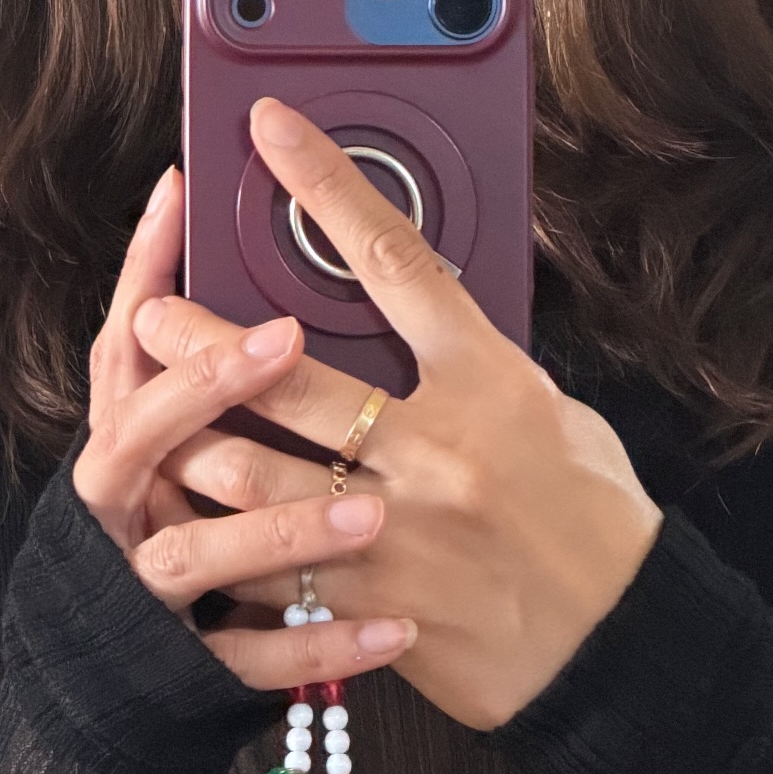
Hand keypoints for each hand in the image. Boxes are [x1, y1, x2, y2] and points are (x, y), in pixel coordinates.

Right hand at [71, 161, 419, 690]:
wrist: (116, 679)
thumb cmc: (170, 524)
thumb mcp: (173, 445)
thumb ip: (210, 379)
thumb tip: (276, 282)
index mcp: (122, 439)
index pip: (120, 342)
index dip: (141, 265)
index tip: (181, 191)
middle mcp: (122, 505)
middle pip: (145, 435)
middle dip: (210, 385)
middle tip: (285, 339)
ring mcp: (150, 591)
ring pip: (200, 554)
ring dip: (286, 529)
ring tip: (372, 512)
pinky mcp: (188, 669)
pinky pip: (253, 659)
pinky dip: (324, 648)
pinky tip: (395, 632)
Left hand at [136, 99, 662, 731]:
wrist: (621, 644)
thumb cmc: (588, 509)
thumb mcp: (545, 403)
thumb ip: (471, 357)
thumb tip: (406, 309)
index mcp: (485, 377)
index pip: (391, 256)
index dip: (324, 184)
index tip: (272, 129)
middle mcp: (436, 447)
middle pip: (287, 372)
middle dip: (204, 340)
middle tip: (157, 315)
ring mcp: (399, 532)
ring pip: (255, 476)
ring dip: (190, 439)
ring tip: (152, 412)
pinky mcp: (375, 606)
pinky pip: (275, 571)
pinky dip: (230, 541)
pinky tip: (197, 519)